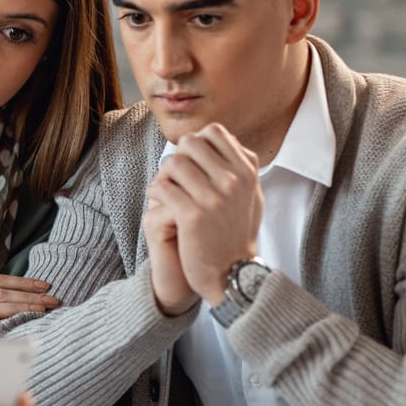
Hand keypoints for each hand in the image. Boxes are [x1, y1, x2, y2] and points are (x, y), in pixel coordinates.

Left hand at [146, 124, 262, 305]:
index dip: (197, 143)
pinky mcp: (192, 215)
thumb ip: (240, 165)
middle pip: (190, 143)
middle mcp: (233, 180)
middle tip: (175, 179)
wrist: (231, 273)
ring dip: (164, 176)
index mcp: (247, 171)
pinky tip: (160, 205)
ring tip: (166, 192)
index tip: (192, 163)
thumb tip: (223, 137)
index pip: (214, 132)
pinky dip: (155, 193)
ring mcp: (213, 197)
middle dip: (178, 158)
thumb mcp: (251, 195)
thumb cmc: (236, 233)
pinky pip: (161, 186)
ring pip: (173, 163)